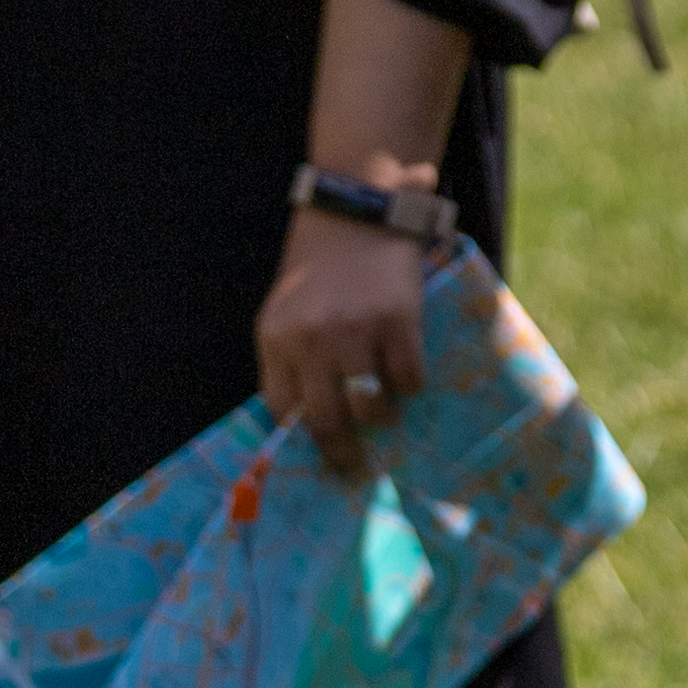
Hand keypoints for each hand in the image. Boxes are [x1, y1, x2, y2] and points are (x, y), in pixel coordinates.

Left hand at [258, 206, 436, 490]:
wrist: (357, 216)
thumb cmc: (320, 272)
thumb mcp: (288, 313)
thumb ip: (291, 359)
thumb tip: (309, 420)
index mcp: (277, 339)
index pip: (282, 409)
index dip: (301, 438)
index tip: (317, 457)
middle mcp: (312, 340)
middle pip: (326, 420)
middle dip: (342, 455)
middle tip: (356, 471)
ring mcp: (356, 332)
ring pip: (371, 406)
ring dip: (381, 418)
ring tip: (384, 412)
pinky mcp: (398, 321)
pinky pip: (408, 379)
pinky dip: (410, 386)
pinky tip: (407, 375)